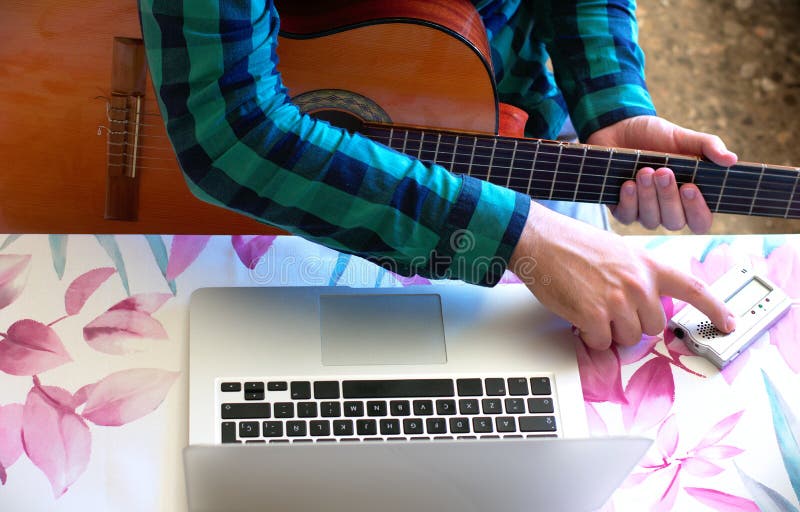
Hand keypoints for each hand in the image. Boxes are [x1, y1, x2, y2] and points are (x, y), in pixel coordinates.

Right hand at [509, 201, 734, 348]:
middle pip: (652, 326)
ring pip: (626, 338)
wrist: (542, 240)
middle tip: (610, 308)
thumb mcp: (619, 252)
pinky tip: (578, 314)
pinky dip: (589, 336)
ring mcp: (618, 301)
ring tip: (591, 307)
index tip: (730, 323)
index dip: (715, 309)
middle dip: (631, 323)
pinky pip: (601, 343)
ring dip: (609, 331)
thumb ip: (638, 277)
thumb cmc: (573, 244)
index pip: (693, 289)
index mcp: (648, 265)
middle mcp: (639, 283)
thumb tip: (642, 306)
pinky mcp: (594, 316)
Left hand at [586, 116, 737, 233]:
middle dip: (669, 198)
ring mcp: (644, 211)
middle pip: (675, 222)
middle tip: (663, 172)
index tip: (690, 187)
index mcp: (689, 197)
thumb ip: (708, 147)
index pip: (701, 221)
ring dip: (648, 196)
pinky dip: (629, 201)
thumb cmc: (654, 136)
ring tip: (645, 171)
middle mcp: (668, 209)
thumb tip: (732, 160)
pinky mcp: (621, 209)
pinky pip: (627, 217)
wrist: (618, 128)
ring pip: (651, 220)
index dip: (698, 211)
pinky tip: (628, 184)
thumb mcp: (682, 137)